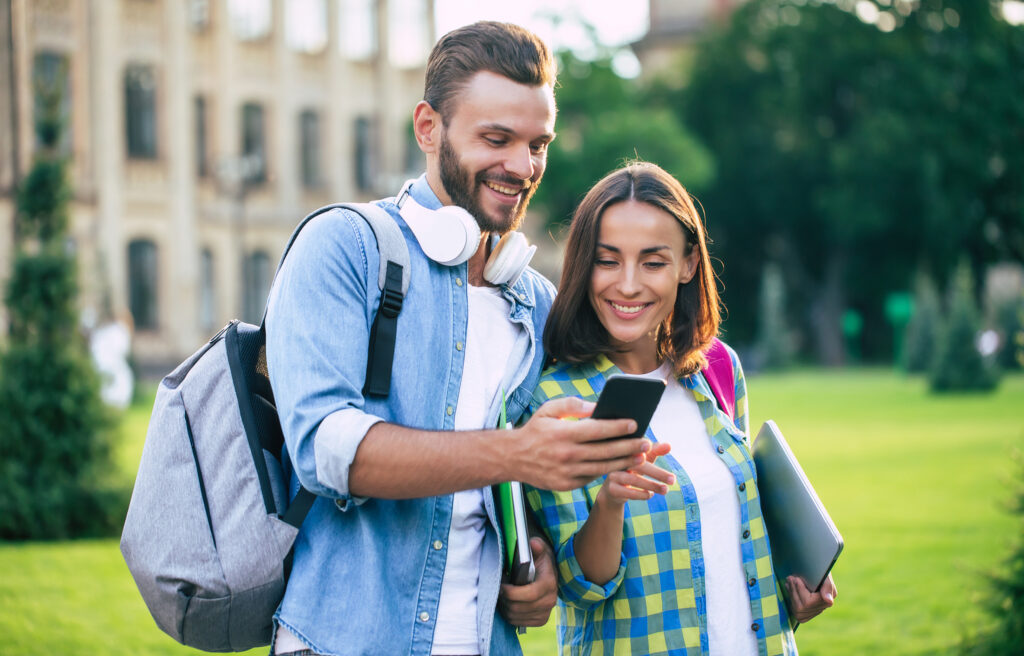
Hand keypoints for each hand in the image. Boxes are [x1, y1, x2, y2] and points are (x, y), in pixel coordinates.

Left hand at [497, 537, 556, 626]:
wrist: (549, 573)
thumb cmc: (540, 560)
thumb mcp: (539, 549)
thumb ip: (536, 546)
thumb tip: (533, 543)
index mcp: (549, 583)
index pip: (529, 594)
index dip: (512, 592)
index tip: (502, 585)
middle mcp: (550, 601)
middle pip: (519, 607)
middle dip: (504, 598)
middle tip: (499, 588)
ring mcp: (545, 613)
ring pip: (515, 616)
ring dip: (505, 606)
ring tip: (502, 594)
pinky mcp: (540, 621)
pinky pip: (517, 622)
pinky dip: (508, 614)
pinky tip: (507, 602)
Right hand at [510, 397, 647, 490]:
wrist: (512, 458)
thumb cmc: (534, 431)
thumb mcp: (548, 410)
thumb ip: (572, 405)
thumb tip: (596, 406)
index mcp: (563, 433)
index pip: (597, 430)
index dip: (618, 427)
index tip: (635, 423)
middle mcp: (566, 454)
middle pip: (605, 451)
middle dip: (629, 447)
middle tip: (646, 442)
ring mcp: (567, 472)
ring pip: (602, 467)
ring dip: (624, 462)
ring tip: (639, 456)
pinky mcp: (566, 485)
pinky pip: (591, 477)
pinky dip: (606, 471)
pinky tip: (619, 465)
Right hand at [596, 442, 673, 508]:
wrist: (612, 491)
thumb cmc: (631, 471)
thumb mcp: (642, 461)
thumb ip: (654, 452)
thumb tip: (669, 445)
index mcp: (626, 451)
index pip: (639, 448)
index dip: (650, 449)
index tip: (664, 448)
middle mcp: (617, 461)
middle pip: (639, 466)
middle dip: (658, 473)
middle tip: (673, 480)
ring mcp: (613, 475)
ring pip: (634, 480)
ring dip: (652, 485)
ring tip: (665, 490)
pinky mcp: (612, 489)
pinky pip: (629, 492)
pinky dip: (642, 494)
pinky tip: (650, 494)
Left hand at [785, 573, 836, 622]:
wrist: (815, 571)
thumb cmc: (820, 572)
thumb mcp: (825, 575)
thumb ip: (828, 587)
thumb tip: (828, 601)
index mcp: (827, 601)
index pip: (808, 602)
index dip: (800, 590)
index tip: (796, 579)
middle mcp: (821, 609)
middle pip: (802, 606)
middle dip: (794, 591)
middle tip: (790, 578)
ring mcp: (812, 613)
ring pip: (797, 610)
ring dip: (791, 594)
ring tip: (789, 581)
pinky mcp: (805, 614)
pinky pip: (796, 612)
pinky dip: (791, 599)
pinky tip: (790, 589)